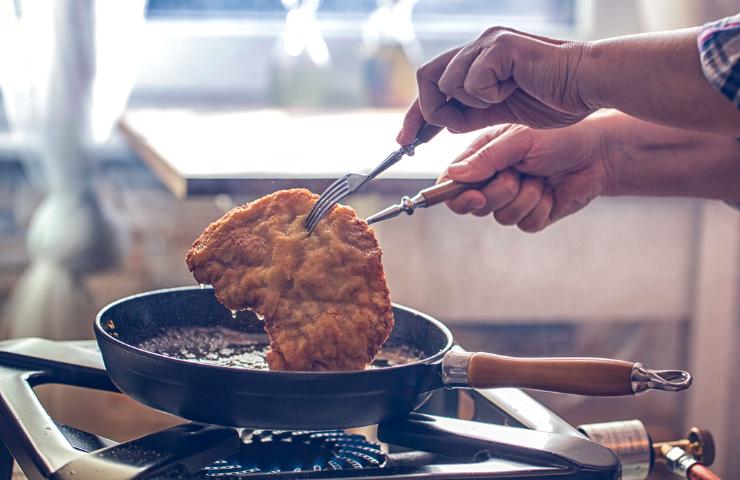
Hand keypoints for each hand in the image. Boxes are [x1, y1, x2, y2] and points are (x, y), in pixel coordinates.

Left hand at [397, 27, 593, 144]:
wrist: (588, 85)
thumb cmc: (555, 97)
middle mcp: (478, 46)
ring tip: (499, 101)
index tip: (405, 140)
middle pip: (427, 76)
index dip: (415, 113)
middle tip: (447, 128)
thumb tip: (446, 123)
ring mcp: (488, 43)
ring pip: (448, 82)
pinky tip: (512, 90)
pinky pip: (472, 80)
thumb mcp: (503, 113)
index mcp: (477, 61)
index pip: (431, 83)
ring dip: (468, 103)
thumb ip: (472, 114)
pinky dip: (487, 95)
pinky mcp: (500, 45)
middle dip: (429, 111)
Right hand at [440, 114, 614, 232]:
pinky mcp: (533, 215)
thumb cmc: (559, 136)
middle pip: (473, 205)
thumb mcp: (519, 140)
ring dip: (524, 198)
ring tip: (541, 177)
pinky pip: (525, 224)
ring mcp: (512, 199)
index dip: (455, 194)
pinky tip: (552, 191)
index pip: (452, 182)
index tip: (473, 196)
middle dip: (497, 193)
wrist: (600, 152)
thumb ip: (486, 158)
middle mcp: (493, 180)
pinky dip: (540, 208)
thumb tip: (453, 175)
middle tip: (517, 175)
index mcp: (483, 158)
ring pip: (501, 216)